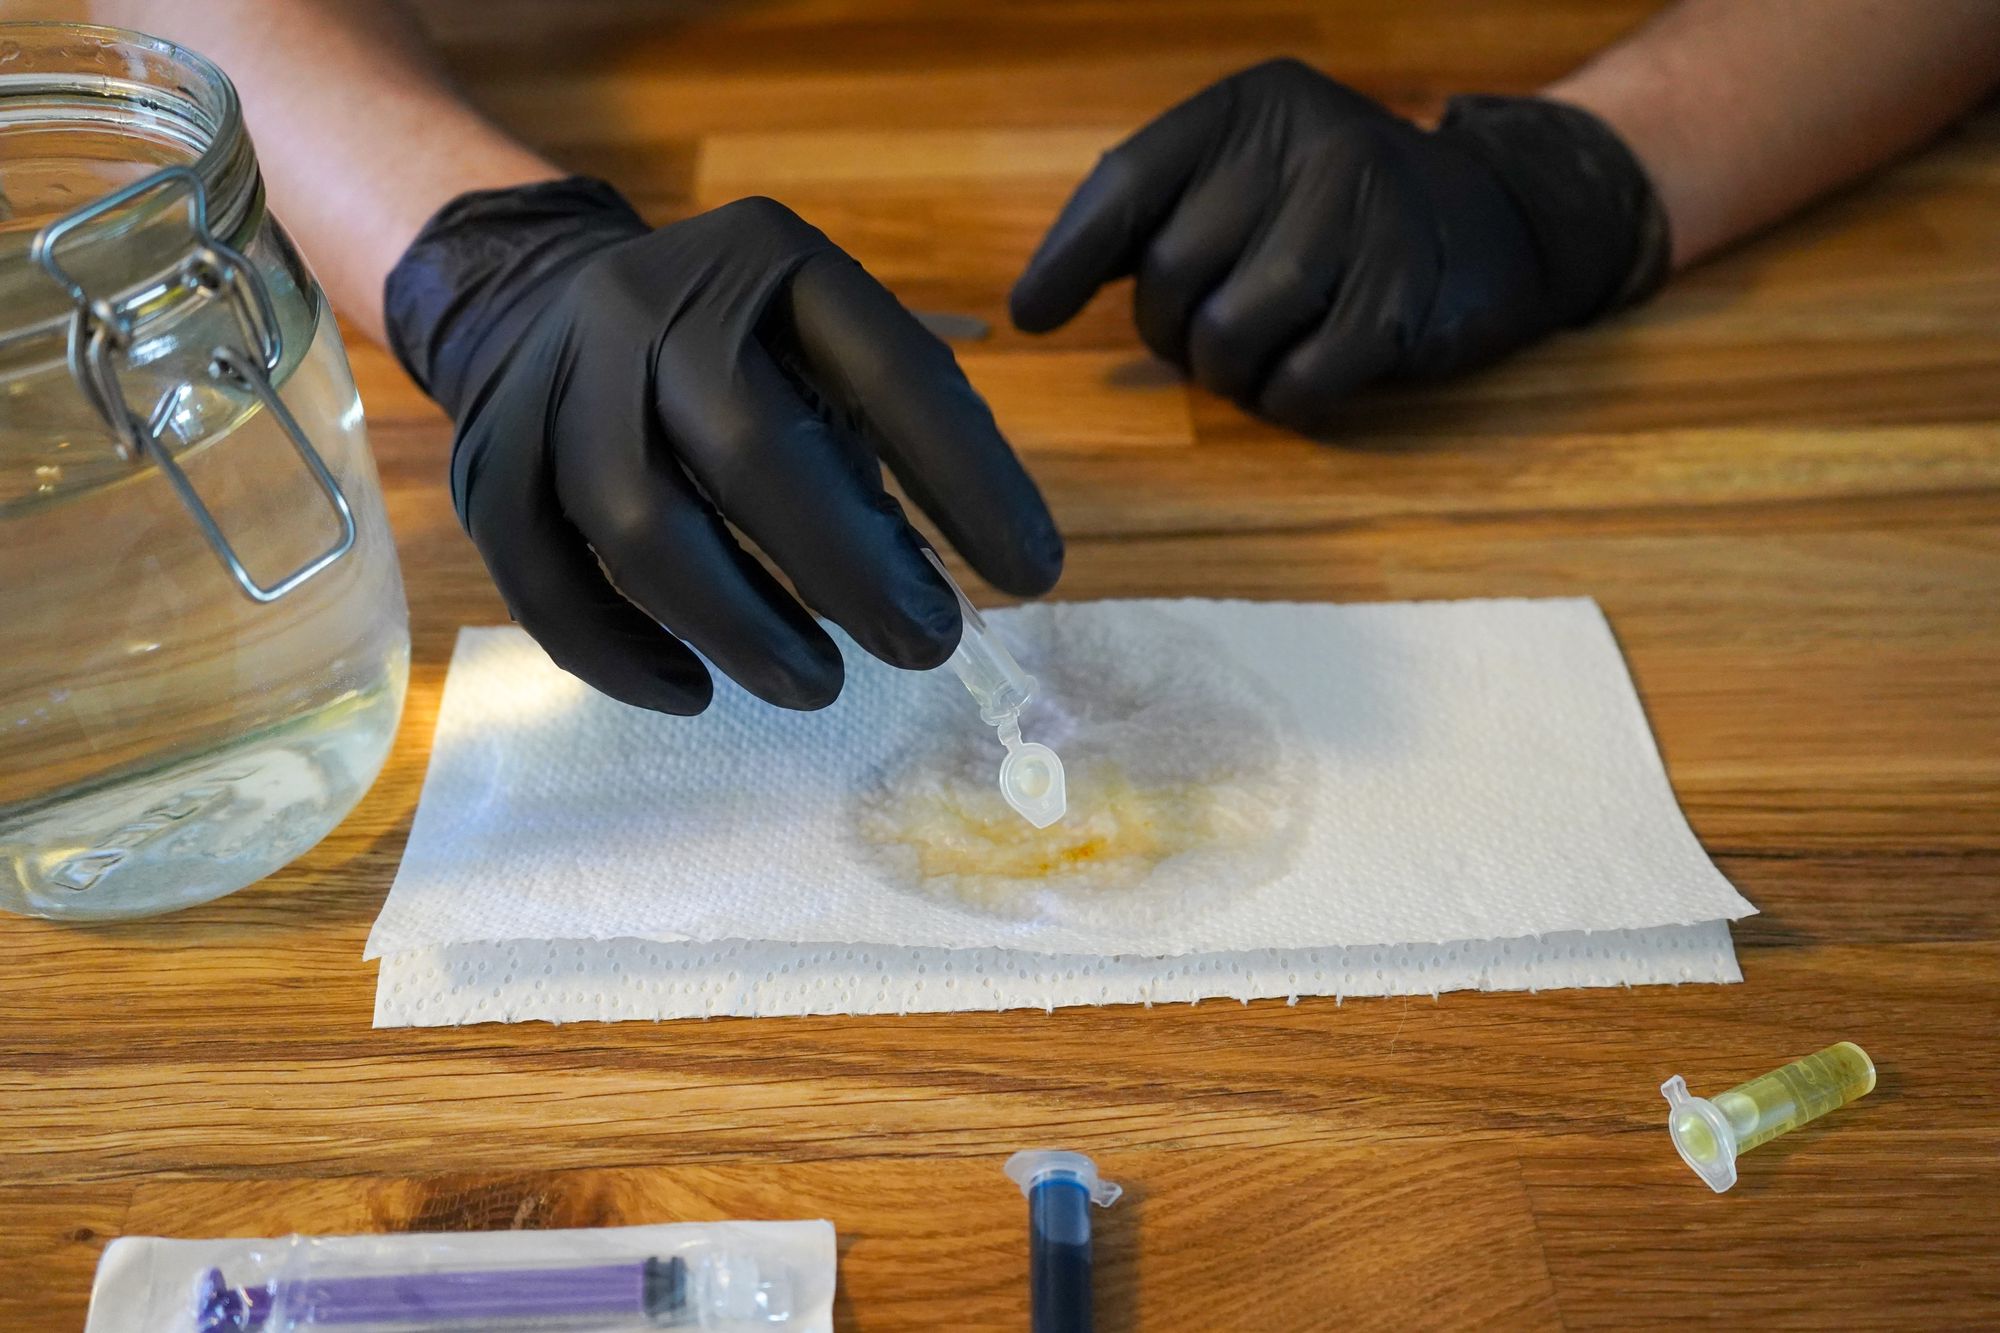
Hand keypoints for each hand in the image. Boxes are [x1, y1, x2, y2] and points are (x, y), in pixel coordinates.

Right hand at [387, 181, 1061, 713]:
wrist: (544, 297)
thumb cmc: (735, 353)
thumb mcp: (826, 349)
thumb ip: (891, 442)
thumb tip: (969, 581)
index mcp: (772, 260)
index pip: (889, 368)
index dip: (969, 479)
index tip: (1033, 576)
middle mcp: (651, 302)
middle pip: (746, 446)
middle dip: (848, 569)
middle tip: (924, 648)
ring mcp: (556, 377)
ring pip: (637, 524)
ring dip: (740, 627)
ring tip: (819, 685)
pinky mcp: (489, 458)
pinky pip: (541, 577)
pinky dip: (620, 654)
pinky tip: (693, 695)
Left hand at [1011, 59, 1667, 434]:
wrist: (1501, 221)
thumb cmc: (1340, 213)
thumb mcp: (1251, 178)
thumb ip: (1157, 217)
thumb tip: (1034, 301)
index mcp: (1251, 107)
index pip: (1127, 185)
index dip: (1069, 260)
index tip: (1032, 317)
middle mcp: (1308, 145)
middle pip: (1170, 277)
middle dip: (1171, 332)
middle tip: (1208, 338)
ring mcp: (1364, 218)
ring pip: (1227, 336)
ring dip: (1227, 374)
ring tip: (1258, 359)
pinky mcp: (1404, 299)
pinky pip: (1298, 384)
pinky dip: (1287, 401)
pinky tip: (1307, 379)